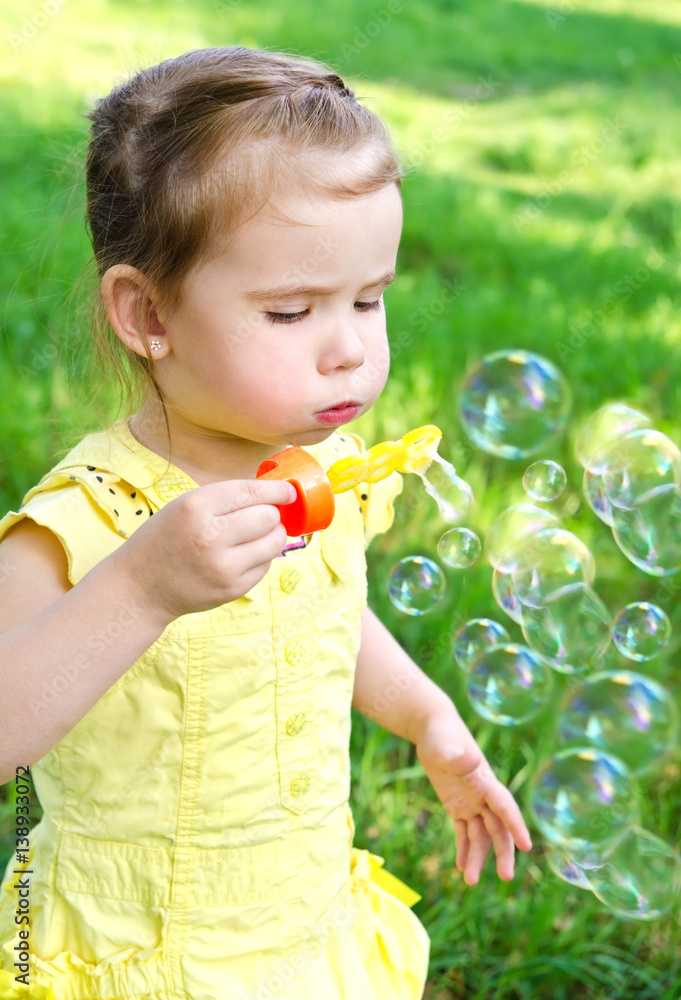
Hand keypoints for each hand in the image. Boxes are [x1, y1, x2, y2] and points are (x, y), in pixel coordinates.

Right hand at [109, 479, 295, 624]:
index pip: (251, 492)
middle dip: (273, 513)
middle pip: (268, 517)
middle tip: (264, 514)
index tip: (289, 490)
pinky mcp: (232, 589)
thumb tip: (274, 492)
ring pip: (274, 542)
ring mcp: (223, 567)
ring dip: (273, 534)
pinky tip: (242, 555)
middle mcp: (210, 537)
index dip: (277, 489)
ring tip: (258, 534)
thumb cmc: (166, 538)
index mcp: (196, 508)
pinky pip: (266, 565)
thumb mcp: (185, 506)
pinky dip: (261, 557)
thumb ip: (226, 498)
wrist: (141, 586)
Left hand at [415, 710, 531, 885]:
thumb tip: (469, 758)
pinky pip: (464, 832)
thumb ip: (458, 755)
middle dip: (503, 852)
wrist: (433, 729)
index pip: (505, 806)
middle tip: (506, 877)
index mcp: (485, 781)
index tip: (527, 846)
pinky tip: (461, 868)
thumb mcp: (446, 744)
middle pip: (498, 828)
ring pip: (480, 835)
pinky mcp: (457, 805)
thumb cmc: (441, 734)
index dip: (516, 825)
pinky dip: (464, 849)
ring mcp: (471, 801)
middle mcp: (483, 795)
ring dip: (477, 857)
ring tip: (469, 882)